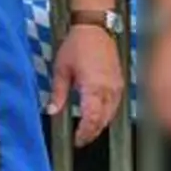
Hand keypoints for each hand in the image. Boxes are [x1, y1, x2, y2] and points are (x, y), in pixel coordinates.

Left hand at [47, 21, 125, 145]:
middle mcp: (109, 89)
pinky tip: (97, 116)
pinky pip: (115, 104)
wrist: (94, 29)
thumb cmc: (76, 46)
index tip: (77, 141)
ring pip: (111, 114)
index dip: (85, 133)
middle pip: (104, 119)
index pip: (92, 118)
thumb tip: (51, 111)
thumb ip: (57, 93)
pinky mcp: (120, 82)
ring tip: (87, 131)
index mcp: (93, 87)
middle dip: (93, 132)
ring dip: (100, 124)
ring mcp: (117, 86)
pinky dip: (107, 114)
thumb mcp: (61, 69)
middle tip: (81, 140)